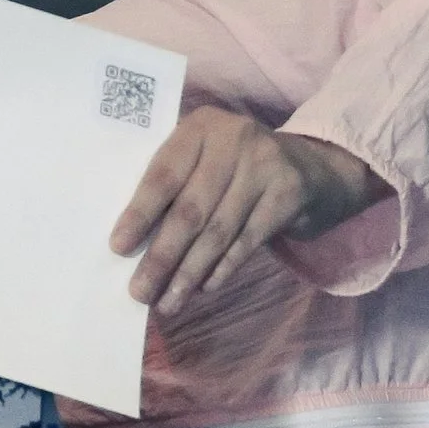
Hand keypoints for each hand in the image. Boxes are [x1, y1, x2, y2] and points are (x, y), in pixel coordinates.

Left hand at [110, 106, 386, 312]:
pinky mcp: (288, 194)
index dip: (140, 213)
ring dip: (190, 273)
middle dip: (162, 255)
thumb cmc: (236, 167)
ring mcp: (265, 166)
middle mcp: (234, 139)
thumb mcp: (205, 158)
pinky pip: (247, 242)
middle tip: (139, 292)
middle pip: (191, 209)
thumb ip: (175, 185)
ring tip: (168, 302)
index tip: (118, 248)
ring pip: (218, 231)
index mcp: (201, 125)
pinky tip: (203, 288)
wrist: (310, 166)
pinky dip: (222, 269)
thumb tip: (133, 244)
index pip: (164, 174)